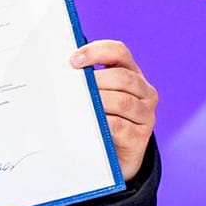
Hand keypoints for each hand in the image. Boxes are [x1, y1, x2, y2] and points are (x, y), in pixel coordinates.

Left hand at [73, 40, 156, 180]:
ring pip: (122, 101)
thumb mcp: (96, 94)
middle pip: (122, 77)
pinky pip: (120, 125)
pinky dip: (101, 122)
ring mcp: (146, 115)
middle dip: (95, 80)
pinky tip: (87, 122)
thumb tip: (59, 68)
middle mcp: (144, 92)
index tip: (73, 60)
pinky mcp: (140, 136)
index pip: (119, 52)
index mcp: (131, 73)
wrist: (114, 154)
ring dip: (98, 101)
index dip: (97, 51)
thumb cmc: (101, 116)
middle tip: (72, 86)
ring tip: (77, 104)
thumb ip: (86, 79)